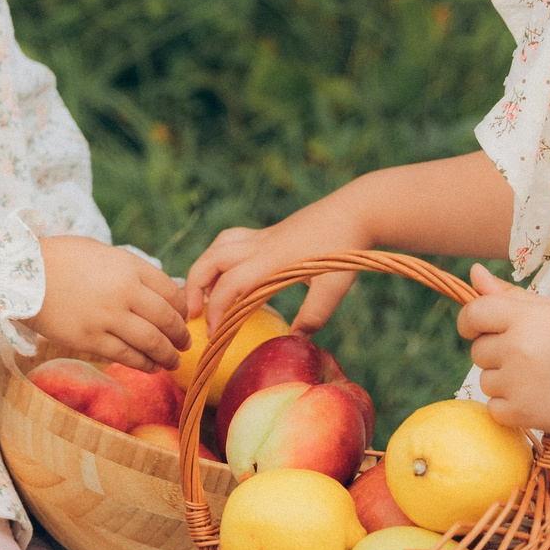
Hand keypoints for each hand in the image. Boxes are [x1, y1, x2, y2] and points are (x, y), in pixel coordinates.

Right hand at [23, 237, 188, 371]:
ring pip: (151, 342)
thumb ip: (130, 270)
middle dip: (180, 335)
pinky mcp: (90, 339)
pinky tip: (151, 366)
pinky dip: (144, 364)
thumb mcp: (103, 253)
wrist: (22, 274)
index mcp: (129, 266)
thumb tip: (157, 292)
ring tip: (173, 361)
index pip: (170, 291)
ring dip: (167, 355)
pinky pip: (126, 356)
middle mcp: (124, 291)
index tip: (183, 318)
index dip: (181, 309)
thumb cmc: (62, 259)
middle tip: (186, 344)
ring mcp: (108, 317)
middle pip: (166, 319)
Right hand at [184, 192, 372, 331]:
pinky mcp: (270, 233)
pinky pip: (233, 240)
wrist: (356, 210)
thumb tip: (296, 339)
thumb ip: (314, 316)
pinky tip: (232, 272)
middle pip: (210, 261)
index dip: (216, 312)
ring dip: (205, 269)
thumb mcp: (333, 288)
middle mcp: (260, 246)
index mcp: (271, 262)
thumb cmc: (346, 249)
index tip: (214, 335)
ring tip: (204, 294)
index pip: (229, 286)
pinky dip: (221, 255)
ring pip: (218, 247)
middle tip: (192, 314)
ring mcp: (263, 237)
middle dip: (194, 287)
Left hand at [459, 265, 549, 435]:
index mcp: (525, 318)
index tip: (477, 329)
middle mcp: (518, 348)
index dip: (469, 321)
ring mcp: (518, 382)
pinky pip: (493, 408)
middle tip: (530, 357)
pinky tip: (536, 398)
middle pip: (477, 351)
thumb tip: (474, 273)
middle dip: (496, 354)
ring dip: (504, 382)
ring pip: (485, 381)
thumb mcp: (549, 310)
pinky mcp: (522, 412)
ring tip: (538, 378)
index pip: (474, 313)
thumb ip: (508, 294)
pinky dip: (509, 407)